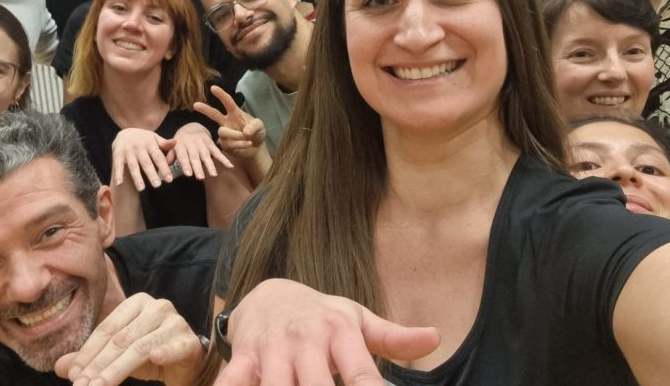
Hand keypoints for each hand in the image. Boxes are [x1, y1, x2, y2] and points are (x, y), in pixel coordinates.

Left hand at [54, 293, 202, 385]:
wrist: (187, 363)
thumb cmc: (151, 353)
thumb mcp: (118, 355)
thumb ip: (92, 358)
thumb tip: (60, 366)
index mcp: (137, 303)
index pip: (107, 328)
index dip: (88, 353)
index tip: (74, 375)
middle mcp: (157, 307)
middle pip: (121, 339)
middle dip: (98, 365)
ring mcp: (175, 322)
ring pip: (140, 347)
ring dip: (116, 370)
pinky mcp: (189, 341)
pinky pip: (173, 347)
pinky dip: (164, 353)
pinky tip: (155, 359)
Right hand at [112, 128, 174, 190]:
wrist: (125, 132)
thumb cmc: (144, 139)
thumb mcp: (154, 139)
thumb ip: (165, 144)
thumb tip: (176, 142)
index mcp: (150, 144)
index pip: (158, 157)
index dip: (164, 168)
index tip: (169, 179)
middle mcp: (139, 147)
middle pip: (146, 163)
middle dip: (151, 174)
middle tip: (158, 185)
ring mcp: (128, 151)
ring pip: (133, 166)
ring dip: (137, 177)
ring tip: (141, 189)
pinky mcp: (118, 154)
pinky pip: (118, 165)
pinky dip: (118, 174)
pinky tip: (119, 184)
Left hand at [172, 122, 233, 179]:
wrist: (193, 127)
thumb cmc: (181, 142)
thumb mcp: (173, 147)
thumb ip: (170, 156)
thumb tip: (164, 167)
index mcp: (180, 144)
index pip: (183, 156)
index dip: (185, 165)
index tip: (188, 174)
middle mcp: (192, 143)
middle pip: (195, 157)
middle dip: (198, 167)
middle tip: (200, 178)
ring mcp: (202, 143)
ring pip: (206, 155)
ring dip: (210, 165)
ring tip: (213, 175)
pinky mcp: (211, 144)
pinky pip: (218, 152)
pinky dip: (224, 159)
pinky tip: (229, 166)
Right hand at [194, 85, 265, 161]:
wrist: (256, 149)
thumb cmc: (256, 133)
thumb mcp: (259, 126)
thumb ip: (254, 126)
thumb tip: (245, 132)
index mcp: (235, 113)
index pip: (227, 102)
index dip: (221, 95)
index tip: (213, 88)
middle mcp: (227, 122)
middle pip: (214, 114)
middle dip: (205, 109)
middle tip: (196, 104)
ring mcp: (225, 134)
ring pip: (222, 131)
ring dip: (235, 134)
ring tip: (247, 138)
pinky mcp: (224, 145)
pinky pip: (228, 143)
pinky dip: (239, 144)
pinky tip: (247, 144)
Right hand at [214, 279, 440, 385]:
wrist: (268, 293)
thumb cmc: (321, 316)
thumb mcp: (356, 320)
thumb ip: (394, 338)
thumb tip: (436, 339)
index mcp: (339, 331)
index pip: (361, 373)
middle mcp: (306, 338)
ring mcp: (272, 348)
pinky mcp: (244, 354)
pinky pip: (234, 380)